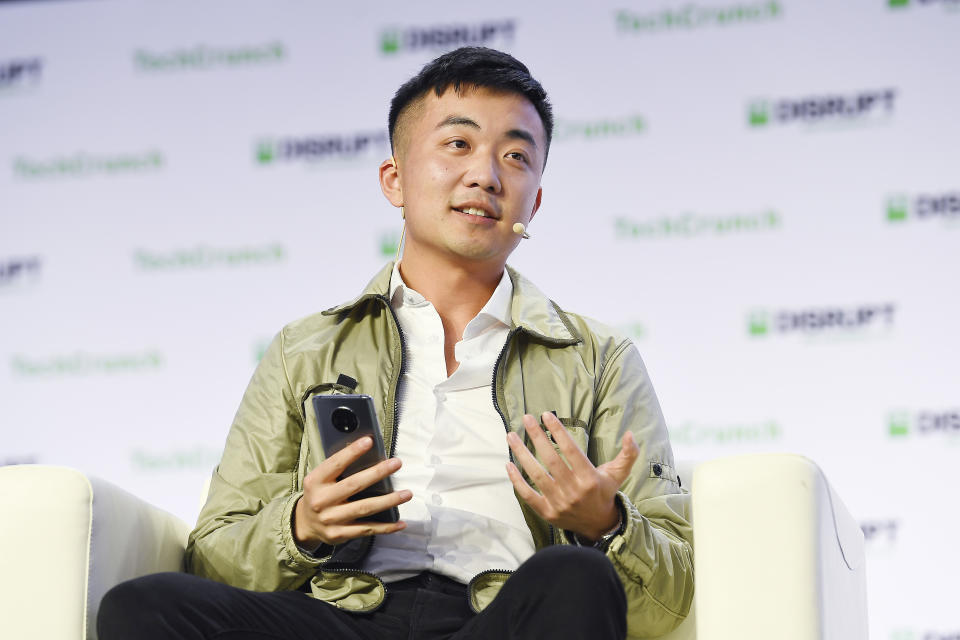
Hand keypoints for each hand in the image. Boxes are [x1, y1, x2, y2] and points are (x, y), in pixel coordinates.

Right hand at [293, 436, 411, 548]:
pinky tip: (400, 523)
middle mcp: (321, 501)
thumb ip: (337, 468)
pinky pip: (367, 529)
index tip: (369, 441)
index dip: (352, 452)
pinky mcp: (339, 534)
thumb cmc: (319, 494)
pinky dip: (386, 527)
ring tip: (406, 493)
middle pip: (354, 485)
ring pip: (365, 508)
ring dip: (388, 501)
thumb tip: (365, 450)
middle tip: (396, 463)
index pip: (335, 464)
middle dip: (378, 473)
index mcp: (315, 482)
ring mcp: (331, 519)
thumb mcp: (320, 479)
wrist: (304, 524)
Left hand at [506, 412, 638, 540]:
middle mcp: (573, 490)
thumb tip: (631, 434)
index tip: (546, 415)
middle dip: (537, 437)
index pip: (571, 450)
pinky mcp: (547, 513)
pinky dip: (517, 481)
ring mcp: (559, 503)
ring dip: (522, 454)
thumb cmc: (605, 493)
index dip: (558, 432)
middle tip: (527, 418)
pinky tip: (508, 464)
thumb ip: (628, 454)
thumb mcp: (618, 474)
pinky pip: (528, 495)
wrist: (598, 525)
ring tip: (511, 436)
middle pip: (551, 459)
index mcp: (590, 478)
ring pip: (537, 474)